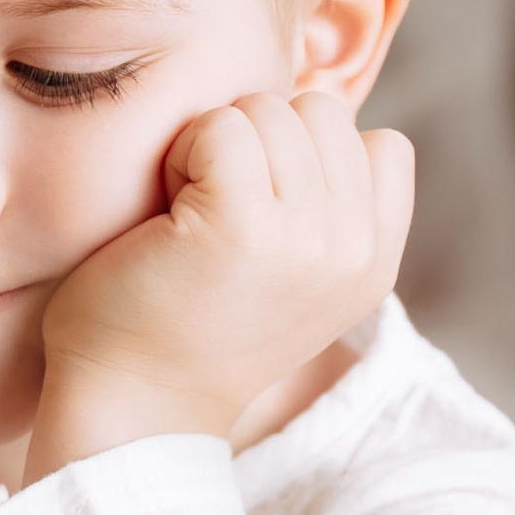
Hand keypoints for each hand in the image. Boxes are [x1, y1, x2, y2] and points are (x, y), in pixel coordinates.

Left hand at [27, 91, 412, 477]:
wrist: (133, 407)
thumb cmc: (185, 326)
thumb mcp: (293, 275)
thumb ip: (327, 208)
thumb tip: (310, 107)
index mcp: (375, 263)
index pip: (382, 143)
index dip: (309, 155)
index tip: (260, 214)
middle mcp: (355, 251)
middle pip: (321, 113)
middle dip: (259, 142)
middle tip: (214, 213)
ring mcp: (307, 236)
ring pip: (269, 108)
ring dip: (213, 146)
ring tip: (190, 217)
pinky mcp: (243, 223)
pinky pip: (221, 124)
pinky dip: (181, 152)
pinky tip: (168, 213)